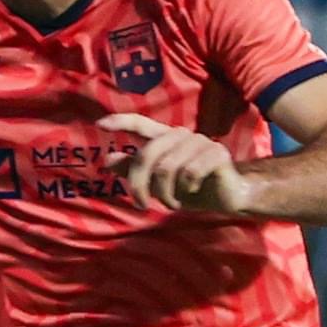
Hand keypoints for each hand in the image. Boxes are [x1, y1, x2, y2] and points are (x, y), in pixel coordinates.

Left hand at [99, 113, 250, 214]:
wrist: (227, 195)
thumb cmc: (189, 187)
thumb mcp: (157, 182)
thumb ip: (134, 169)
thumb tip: (107, 159)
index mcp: (165, 138)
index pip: (141, 123)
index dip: (121, 122)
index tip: (99, 124)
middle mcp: (181, 135)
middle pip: (146, 155)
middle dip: (139, 184)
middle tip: (141, 204)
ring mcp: (200, 142)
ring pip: (166, 168)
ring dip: (165, 193)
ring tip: (172, 202)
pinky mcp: (217, 153)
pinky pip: (189, 173)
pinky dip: (185, 191)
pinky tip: (191, 193)